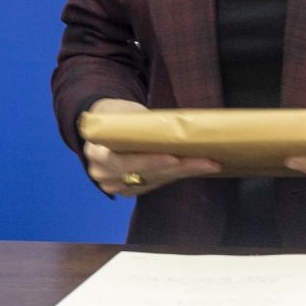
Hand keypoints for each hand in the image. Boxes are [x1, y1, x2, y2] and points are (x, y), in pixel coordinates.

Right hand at [82, 98, 220, 195]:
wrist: (104, 128)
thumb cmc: (116, 115)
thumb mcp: (124, 114)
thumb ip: (140, 127)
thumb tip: (175, 128)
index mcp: (96, 152)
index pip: (123, 161)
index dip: (150, 161)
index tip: (174, 157)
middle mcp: (102, 174)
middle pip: (144, 174)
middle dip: (178, 168)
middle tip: (206, 162)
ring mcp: (114, 186)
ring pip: (154, 181)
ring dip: (182, 173)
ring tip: (209, 164)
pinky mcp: (127, 190)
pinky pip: (154, 184)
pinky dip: (174, 175)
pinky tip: (195, 168)